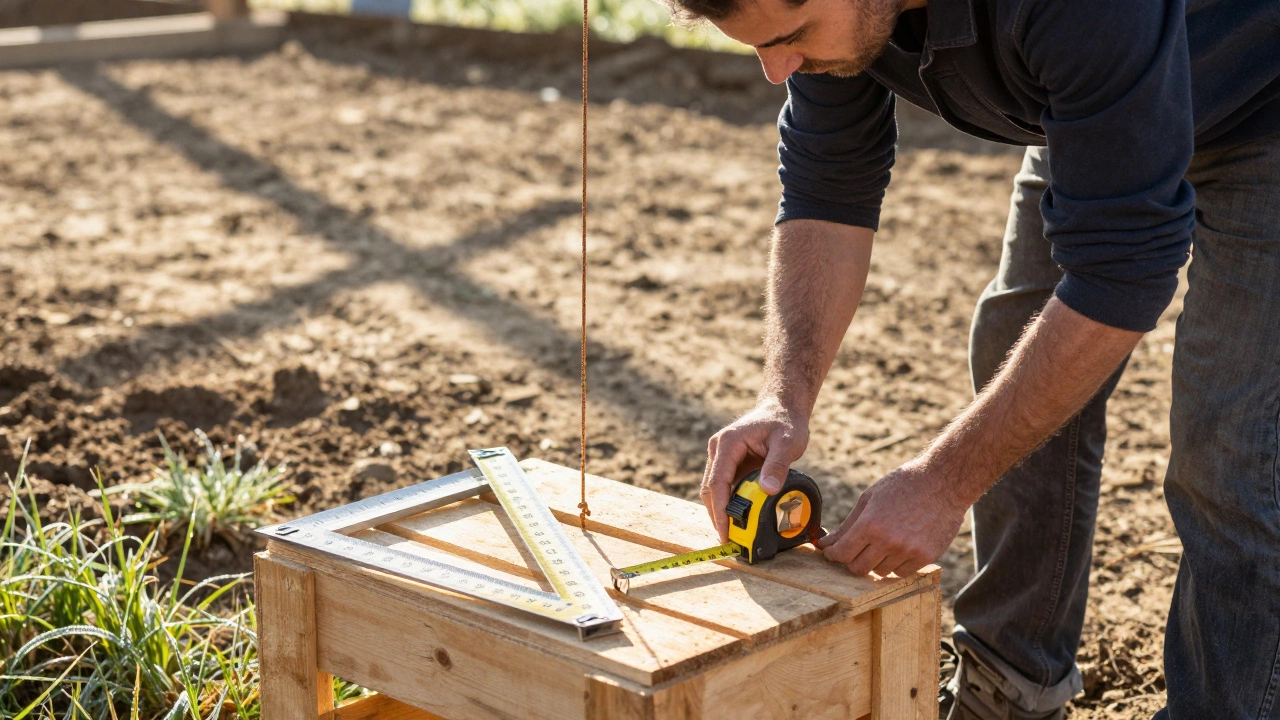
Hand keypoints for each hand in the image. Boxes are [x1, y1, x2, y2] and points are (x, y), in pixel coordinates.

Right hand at [700, 398, 808, 541]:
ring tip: (732, 535)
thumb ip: (778, 465)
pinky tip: (737, 519)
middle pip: (710, 489)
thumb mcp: (788, 442)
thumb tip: (768, 490)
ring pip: (713, 489)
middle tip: (729, 540)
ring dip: (720, 511)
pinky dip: (728, 504)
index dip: (719, 510)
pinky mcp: (728, 463)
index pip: (717, 482)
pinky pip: (723, 487)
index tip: (725, 532)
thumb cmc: (785, 423)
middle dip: (716, 515)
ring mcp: (721, 456)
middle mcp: (718, 449)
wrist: (782, 409)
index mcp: (728, 443)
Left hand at [815, 459, 967, 576]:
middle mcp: (889, 541)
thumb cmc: (903, 485)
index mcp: (871, 524)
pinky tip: (898, 548)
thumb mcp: (869, 498)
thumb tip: (825, 543)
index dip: (833, 555)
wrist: (943, 482)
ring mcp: (909, 551)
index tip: (832, 552)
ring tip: (882, 542)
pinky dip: (895, 565)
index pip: (842, 553)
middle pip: (858, 568)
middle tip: (855, 549)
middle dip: (852, 560)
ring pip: (880, 572)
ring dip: (876, 561)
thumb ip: (847, 525)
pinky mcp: (926, 557)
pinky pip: (902, 573)